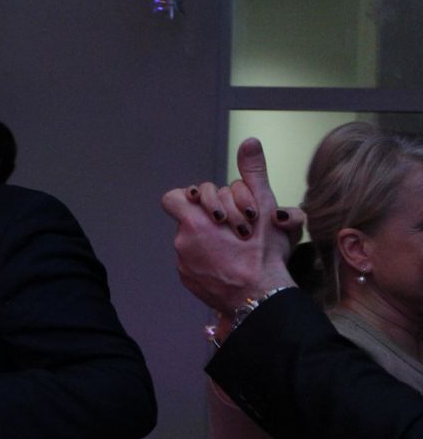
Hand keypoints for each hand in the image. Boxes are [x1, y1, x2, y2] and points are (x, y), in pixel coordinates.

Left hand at [161, 137, 297, 313]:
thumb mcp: (264, 206)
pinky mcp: (189, 280)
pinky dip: (207, 260)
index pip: (173, 199)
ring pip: (191, 242)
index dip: (189, 198)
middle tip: (231, 225)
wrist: (261, 297)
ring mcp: (184, 264)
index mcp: (194, 222)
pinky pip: (193, 263)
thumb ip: (254, 172)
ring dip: (209, 240)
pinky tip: (229, 263)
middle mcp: (182, 243)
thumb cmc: (263, 253)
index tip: (208, 205)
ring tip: (234, 246)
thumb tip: (249, 141)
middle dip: (207, 219)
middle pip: (187, 219)